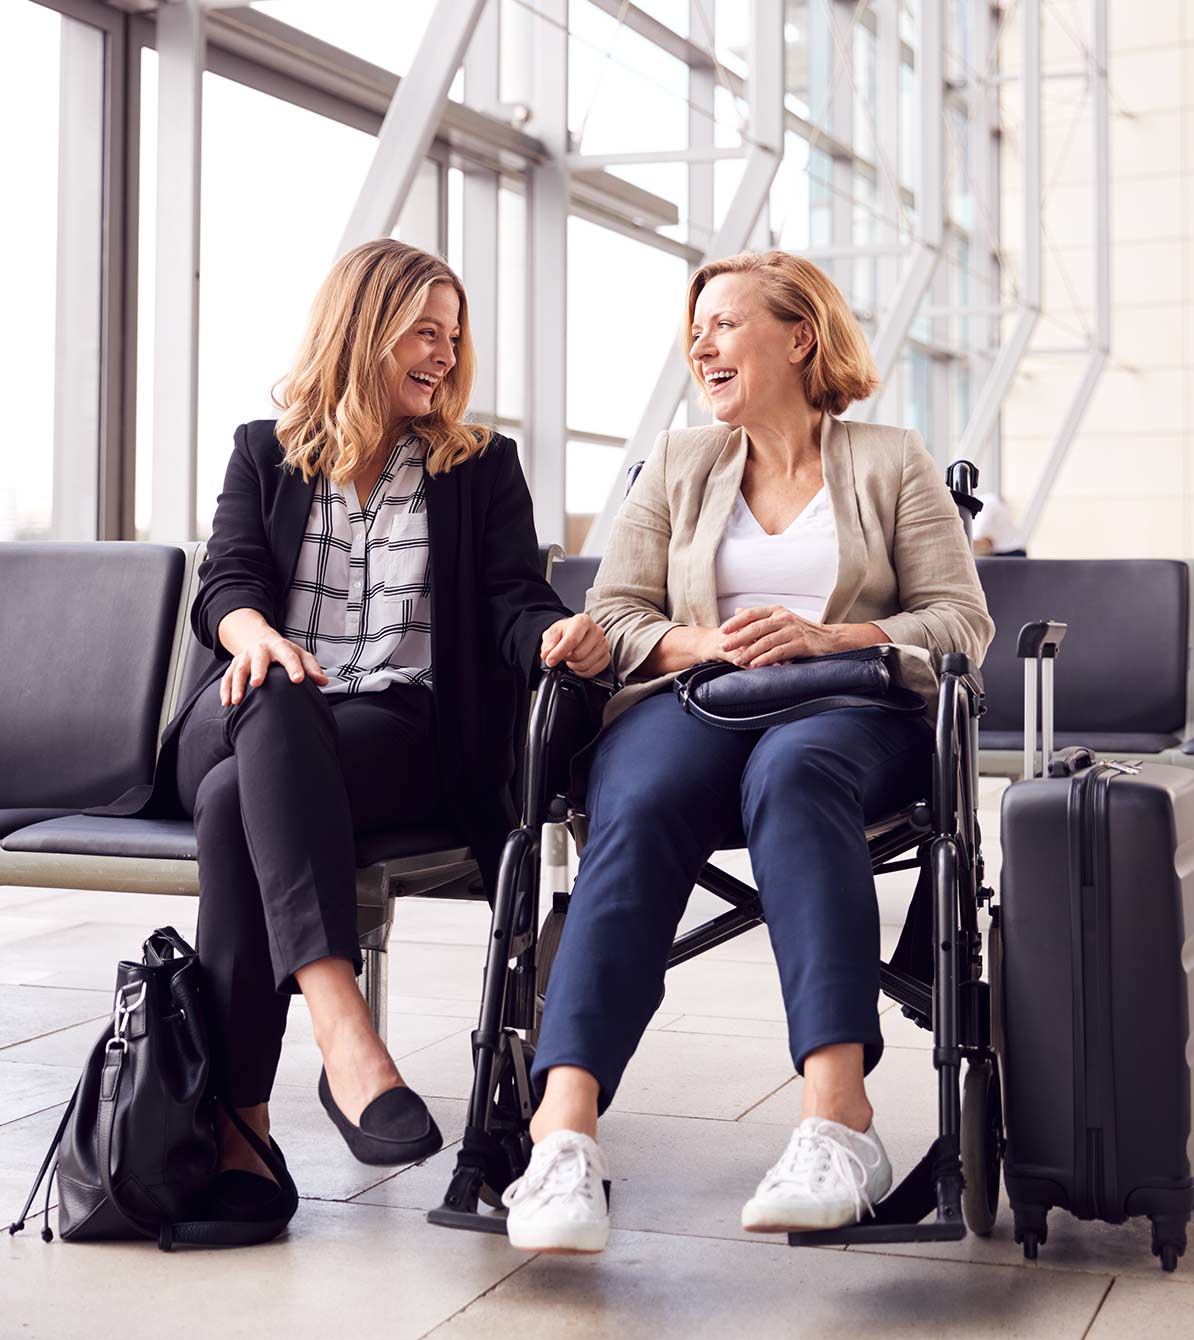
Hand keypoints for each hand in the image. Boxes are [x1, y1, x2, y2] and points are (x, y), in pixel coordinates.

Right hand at [220, 632, 328, 705]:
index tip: (298, 680)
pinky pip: (227, 677)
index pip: (289, 657)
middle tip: (257, 683)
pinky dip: (225, 690)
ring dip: (237, 684)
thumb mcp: (300, 655)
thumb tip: (323, 682)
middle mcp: (261, 650)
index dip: (294, 667)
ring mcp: (245, 656)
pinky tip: (226, 703)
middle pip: (258, 659)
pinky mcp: (234, 664)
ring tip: (237, 701)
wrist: (261, 640)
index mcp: (280, 647)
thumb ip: (311, 668)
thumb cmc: (285, 653)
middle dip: (258, 670)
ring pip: (239, 669)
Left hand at [540, 614, 610, 678]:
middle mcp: (597, 631)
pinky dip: (582, 672)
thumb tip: (546, 654)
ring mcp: (604, 644)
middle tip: (564, 655)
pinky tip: (578, 664)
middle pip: (579, 654)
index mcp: (583, 621)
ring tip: (571, 659)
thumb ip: (548, 643)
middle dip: (567, 658)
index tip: (550, 661)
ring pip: (586, 664)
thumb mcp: (552, 633)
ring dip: (574, 666)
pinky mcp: (606, 656)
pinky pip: (593, 671)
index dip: (559, 652)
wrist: (574, 634)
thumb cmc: (565, 632)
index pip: (573, 639)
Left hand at [719, 606, 837, 668]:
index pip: (752, 613)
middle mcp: (784, 618)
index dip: (736, 622)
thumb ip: (759, 616)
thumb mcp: (781, 618)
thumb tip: (737, 611)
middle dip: (738, 638)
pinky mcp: (800, 644)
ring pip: (766, 641)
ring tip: (736, 660)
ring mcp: (793, 631)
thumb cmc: (801, 630)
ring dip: (749, 652)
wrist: (829, 639)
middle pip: (756, 627)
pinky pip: (779, 652)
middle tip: (724, 646)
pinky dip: (765, 659)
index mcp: (777, 610)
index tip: (723, 631)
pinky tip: (755, 664)